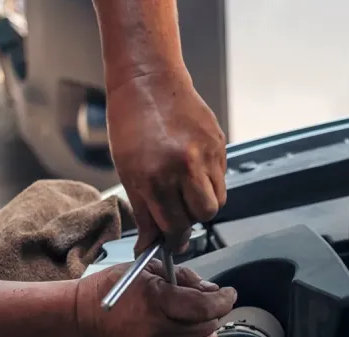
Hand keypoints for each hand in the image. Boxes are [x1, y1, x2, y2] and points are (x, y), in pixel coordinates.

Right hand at [75, 261, 235, 336]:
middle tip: (203, 300)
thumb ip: (184, 277)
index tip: (228, 293)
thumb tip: (211, 289)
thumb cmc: (110, 290)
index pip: (206, 306)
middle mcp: (161, 330)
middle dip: (212, 310)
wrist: (83, 320)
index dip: (224, 299)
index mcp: (158, 302)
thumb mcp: (147, 271)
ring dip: (207, 329)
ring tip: (193, 317)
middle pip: (208, 324)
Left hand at [106, 69, 226, 254]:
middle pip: (202, 216)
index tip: (170, 239)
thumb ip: (143, 212)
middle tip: (177, 210)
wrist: (149, 81)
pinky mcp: (220, 145)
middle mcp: (184, 167)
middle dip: (190, 218)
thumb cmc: (132, 122)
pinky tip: (192, 167)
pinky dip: (209, 181)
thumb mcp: (127, 171)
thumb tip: (150, 244)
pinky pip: (221, 178)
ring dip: (203, 201)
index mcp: (156, 176)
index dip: (173, 237)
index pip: (174, 225)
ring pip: (217, 200)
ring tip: (185, 186)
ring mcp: (206, 155)